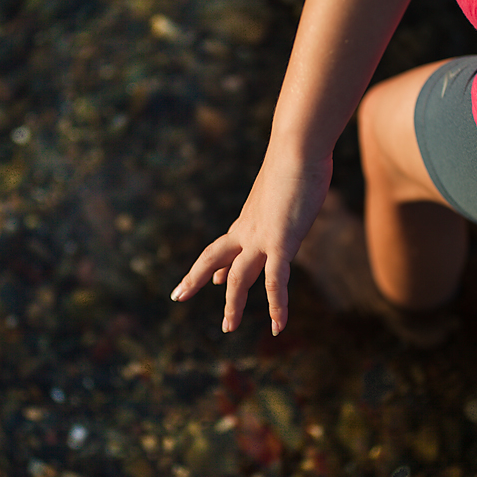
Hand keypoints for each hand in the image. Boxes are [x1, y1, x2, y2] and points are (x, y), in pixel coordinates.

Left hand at [170, 150, 332, 335]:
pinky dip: (276, 306)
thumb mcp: (283, 185)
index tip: (210, 281)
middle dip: (196, 278)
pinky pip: (275, 282)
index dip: (215, 266)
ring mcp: (261, 238)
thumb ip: (282, 195)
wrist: (298, 149)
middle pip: (215, 259)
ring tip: (227, 328)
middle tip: (178, 296)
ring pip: (238, 279)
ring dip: (233, 305)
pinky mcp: (280, 242)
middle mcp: (248, 230)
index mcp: (248, 218)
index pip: (226, 247)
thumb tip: (291, 185)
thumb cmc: (297, 160)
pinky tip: (278, 326)